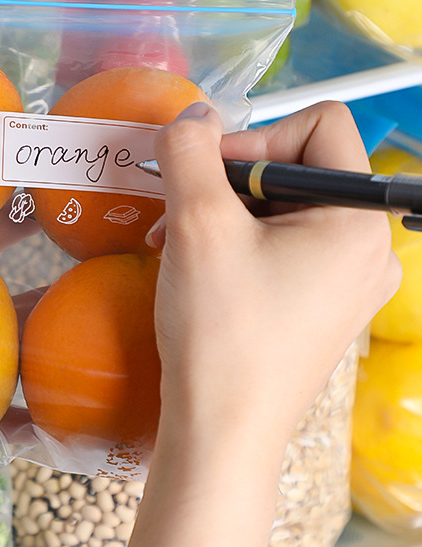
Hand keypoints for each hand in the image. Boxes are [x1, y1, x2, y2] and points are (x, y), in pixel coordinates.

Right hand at [151, 100, 399, 442]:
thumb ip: (191, 152)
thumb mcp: (197, 225)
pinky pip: (282, 246)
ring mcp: (347, 281)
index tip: (207, 176)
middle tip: (181, 214)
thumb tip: (193, 115)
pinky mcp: (321, 304)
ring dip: (224, 214)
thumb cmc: (220, 331)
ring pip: (282, 207)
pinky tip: (198, 268)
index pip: (319, 124)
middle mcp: (367, 248)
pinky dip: (237, 244)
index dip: (255, 135)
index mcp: (357, 220)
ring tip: (178, 244)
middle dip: (229, 181)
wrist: (221, 431)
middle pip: (297, 166)